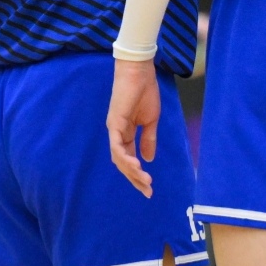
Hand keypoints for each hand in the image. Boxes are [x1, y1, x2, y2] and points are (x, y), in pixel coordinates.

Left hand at [107, 58, 162, 195]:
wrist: (140, 73)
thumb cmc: (145, 92)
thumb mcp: (150, 121)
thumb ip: (149, 139)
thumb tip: (149, 159)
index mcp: (126, 133)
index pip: (129, 159)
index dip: (138, 174)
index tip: (149, 187)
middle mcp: (117, 134)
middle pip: (123, 163)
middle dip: (135, 179)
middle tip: (147, 192)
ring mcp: (114, 129)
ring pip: (119, 157)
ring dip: (132, 171)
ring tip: (145, 181)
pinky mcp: (115, 123)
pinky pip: (117, 145)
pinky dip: (125, 157)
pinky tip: (136, 165)